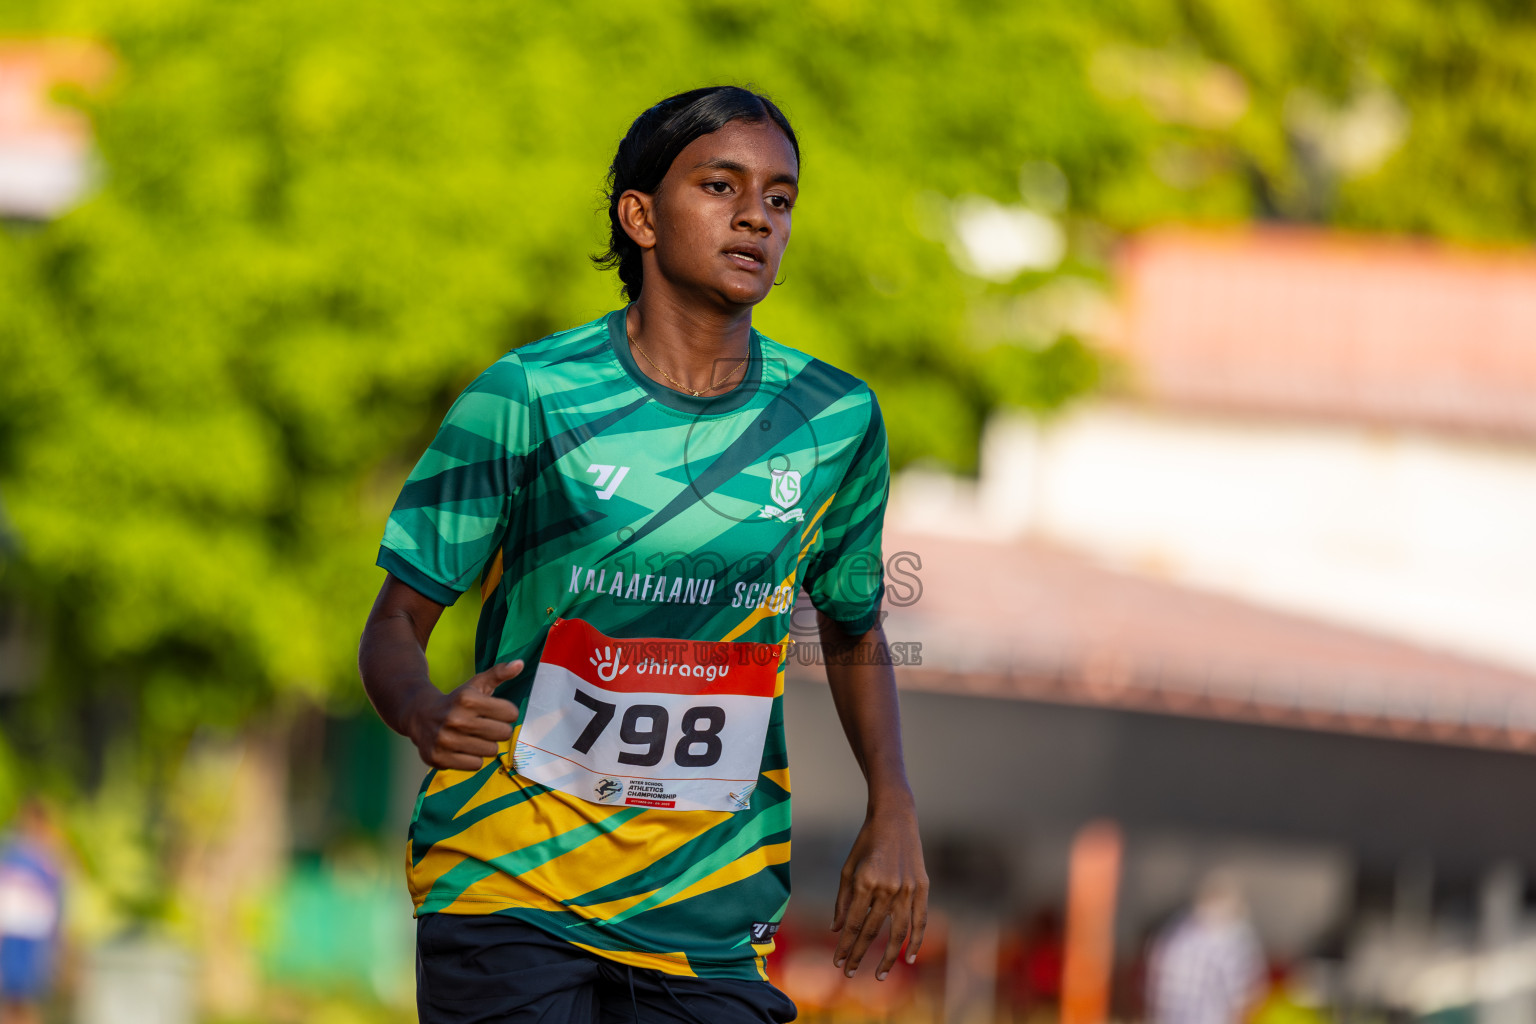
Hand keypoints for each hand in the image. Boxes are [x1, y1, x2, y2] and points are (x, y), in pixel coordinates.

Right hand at [405, 661, 522, 769]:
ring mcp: (445, 740)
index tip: (494, 712)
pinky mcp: (438, 757)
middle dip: (498, 730)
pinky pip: (475, 765)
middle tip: (484, 726)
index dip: (506, 713)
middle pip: (503, 733)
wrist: (419, 715)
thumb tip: (520, 663)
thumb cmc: (457, 700)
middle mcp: (455, 719)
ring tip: (472, 737)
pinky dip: (472, 758)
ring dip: (486, 745)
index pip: (511, 713)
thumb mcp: (476, 683)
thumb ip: (499, 673)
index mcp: (467, 699)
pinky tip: (462, 748)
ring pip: (490, 751)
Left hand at [831, 801, 928, 980]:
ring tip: (879, 976)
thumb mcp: (848, 868)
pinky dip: (916, 941)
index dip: (845, 945)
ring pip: (898, 932)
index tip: (837, 962)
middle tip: (849, 973)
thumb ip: (843, 901)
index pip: (854, 924)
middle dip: (859, 954)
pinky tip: (909, 958)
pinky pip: (920, 920)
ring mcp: (907, 888)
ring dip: (888, 957)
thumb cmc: (866, 842)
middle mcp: (887, 887)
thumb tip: (837, 930)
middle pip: (872, 931)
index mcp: (865, 882)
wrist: (895, 818)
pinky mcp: (923, 887)